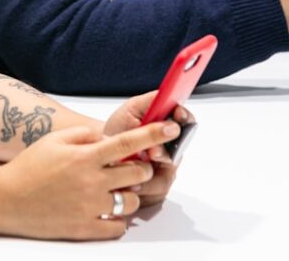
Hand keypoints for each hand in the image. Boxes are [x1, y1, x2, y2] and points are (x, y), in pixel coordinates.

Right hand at [0, 121, 179, 239]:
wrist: (4, 199)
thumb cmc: (28, 167)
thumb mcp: (53, 140)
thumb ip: (84, 135)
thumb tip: (107, 137)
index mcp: (85, 156)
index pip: (129, 142)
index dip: (154, 134)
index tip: (171, 128)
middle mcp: (92, 182)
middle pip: (137, 172)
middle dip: (141, 167)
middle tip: (132, 166)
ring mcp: (90, 207)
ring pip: (132, 202)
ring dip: (130, 194)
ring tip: (115, 190)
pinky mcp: (85, 229)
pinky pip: (117, 227)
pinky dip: (118, 219)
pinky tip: (107, 211)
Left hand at [102, 92, 191, 206]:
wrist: (101, 151)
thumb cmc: (118, 130)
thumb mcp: (131, 109)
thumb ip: (150, 101)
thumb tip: (168, 96)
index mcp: (168, 130)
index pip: (186, 122)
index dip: (184, 119)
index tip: (176, 116)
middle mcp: (171, 152)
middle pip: (177, 154)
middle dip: (164, 153)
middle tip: (152, 152)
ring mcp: (164, 172)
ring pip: (165, 177)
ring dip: (149, 175)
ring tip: (133, 172)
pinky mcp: (155, 190)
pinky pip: (154, 193)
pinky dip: (141, 189)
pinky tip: (129, 185)